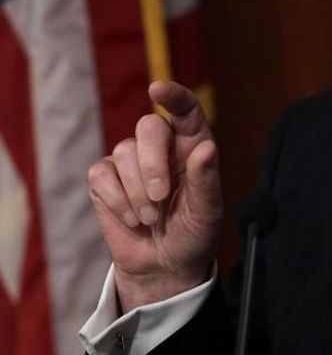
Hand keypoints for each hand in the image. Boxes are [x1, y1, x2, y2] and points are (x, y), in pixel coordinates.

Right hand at [86, 81, 223, 311]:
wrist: (165, 266)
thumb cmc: (194, 233)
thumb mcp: (208, 212)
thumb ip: (207, 180)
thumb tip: (205, 148)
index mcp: (192, 146)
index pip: (185, 111)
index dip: (174, 96)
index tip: (158, 88)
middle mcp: (162, 147)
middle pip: (147, 127)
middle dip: (151, 162)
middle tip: (160, 196)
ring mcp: (130, 162)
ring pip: (123, 152)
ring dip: (137, 191)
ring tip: (152, 218)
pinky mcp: (105, 180)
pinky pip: (101, 174)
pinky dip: (116, 200)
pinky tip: (132, 219)